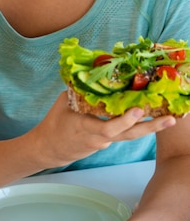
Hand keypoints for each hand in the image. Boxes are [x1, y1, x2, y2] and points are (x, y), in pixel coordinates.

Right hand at [32, 92, 175, 167]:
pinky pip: (123, 133)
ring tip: (170, 119)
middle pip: (127, 135)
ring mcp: (104, 142)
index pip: (107, 128)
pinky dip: (136, 126)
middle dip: (149, 127)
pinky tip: (152, 118)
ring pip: (128, 135)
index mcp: (84, 127)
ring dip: (150, 127)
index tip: (137, 111)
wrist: (49, 149)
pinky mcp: (107, 143)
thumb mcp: (63, 104)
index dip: (123, 121)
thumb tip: (94, 72)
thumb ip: (79, 90)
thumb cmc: (55, 124)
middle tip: (169, 119)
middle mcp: (98, 137)